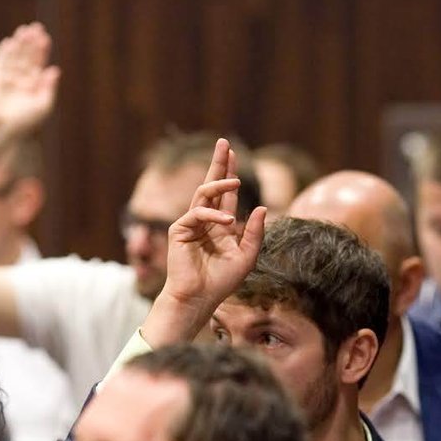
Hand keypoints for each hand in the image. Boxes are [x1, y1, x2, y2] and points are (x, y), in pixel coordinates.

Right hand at [0, 22, 60, 136]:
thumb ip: (48, 88)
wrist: (2, 130)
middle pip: (27, 55)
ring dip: (18, 44)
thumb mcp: (42, 105)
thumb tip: (55, 70)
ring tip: (23, 30)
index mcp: (33, 84)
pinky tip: (9, 43)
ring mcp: (7, 77)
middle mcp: (20, 78)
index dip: (41, 50)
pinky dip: (4, 53)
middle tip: (36, 27)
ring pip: (14, 56)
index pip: (38, 62)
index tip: (45, 38)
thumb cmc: (25, 121)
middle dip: (31, 42)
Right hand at [143, 139, 267, 344]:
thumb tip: (260, 207)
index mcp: (220, 225)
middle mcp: (205, 221)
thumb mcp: (246, 256)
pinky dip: (213, 215)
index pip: (225, 194)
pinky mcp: (180, 230)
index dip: (229, 174)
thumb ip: (254, 233)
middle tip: (225, 143)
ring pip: (203, 193)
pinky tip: (227, 221)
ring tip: (235, 180)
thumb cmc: (221, 282)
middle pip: (211, 185)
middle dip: (219, 164)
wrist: (199, 298)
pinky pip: (197, 213)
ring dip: (219, 183)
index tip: (234, 153)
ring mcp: (191, 223)